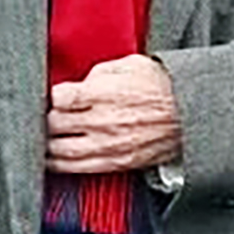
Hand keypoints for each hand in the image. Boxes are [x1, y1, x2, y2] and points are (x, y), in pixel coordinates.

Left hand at [44, 55, 183, 174]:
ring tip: (44, 139)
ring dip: (46, 146)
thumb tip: (78, 84)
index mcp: (102, 93)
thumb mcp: (128, 64)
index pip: (57, 97)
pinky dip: (59, 165)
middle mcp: (101, 121)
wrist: (189, 113)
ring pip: (59, 151)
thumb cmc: (161, 86)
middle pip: (53, 124)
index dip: (52, 96)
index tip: (55, 96)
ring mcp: (106, 145)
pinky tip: (53, 159)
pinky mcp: (114, 163)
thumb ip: (97, 73)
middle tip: (47, 116)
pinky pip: (77, 169)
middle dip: (46, 119)